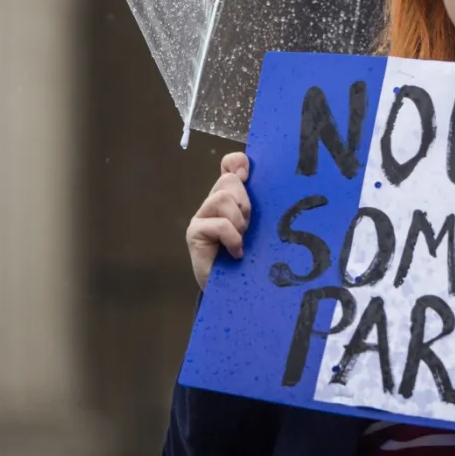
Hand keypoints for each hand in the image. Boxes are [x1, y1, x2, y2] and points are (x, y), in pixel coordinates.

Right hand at [186, 151, 251, 289]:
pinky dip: (232, 238)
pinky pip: (219, 224)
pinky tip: (236, 252)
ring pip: (223, 198)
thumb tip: (250, 176)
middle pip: (229, 182)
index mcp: (230, 198)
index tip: (247, 175)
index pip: (229, 165)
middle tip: (247, 227)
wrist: (233, 292)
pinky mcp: (194, 233)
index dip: (238, 162)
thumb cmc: (250, 260)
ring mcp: (201, 218)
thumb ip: (258, 204)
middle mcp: (212, 204)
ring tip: (241, 240)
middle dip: (244, 204)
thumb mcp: (260, 228)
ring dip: (239, 221)